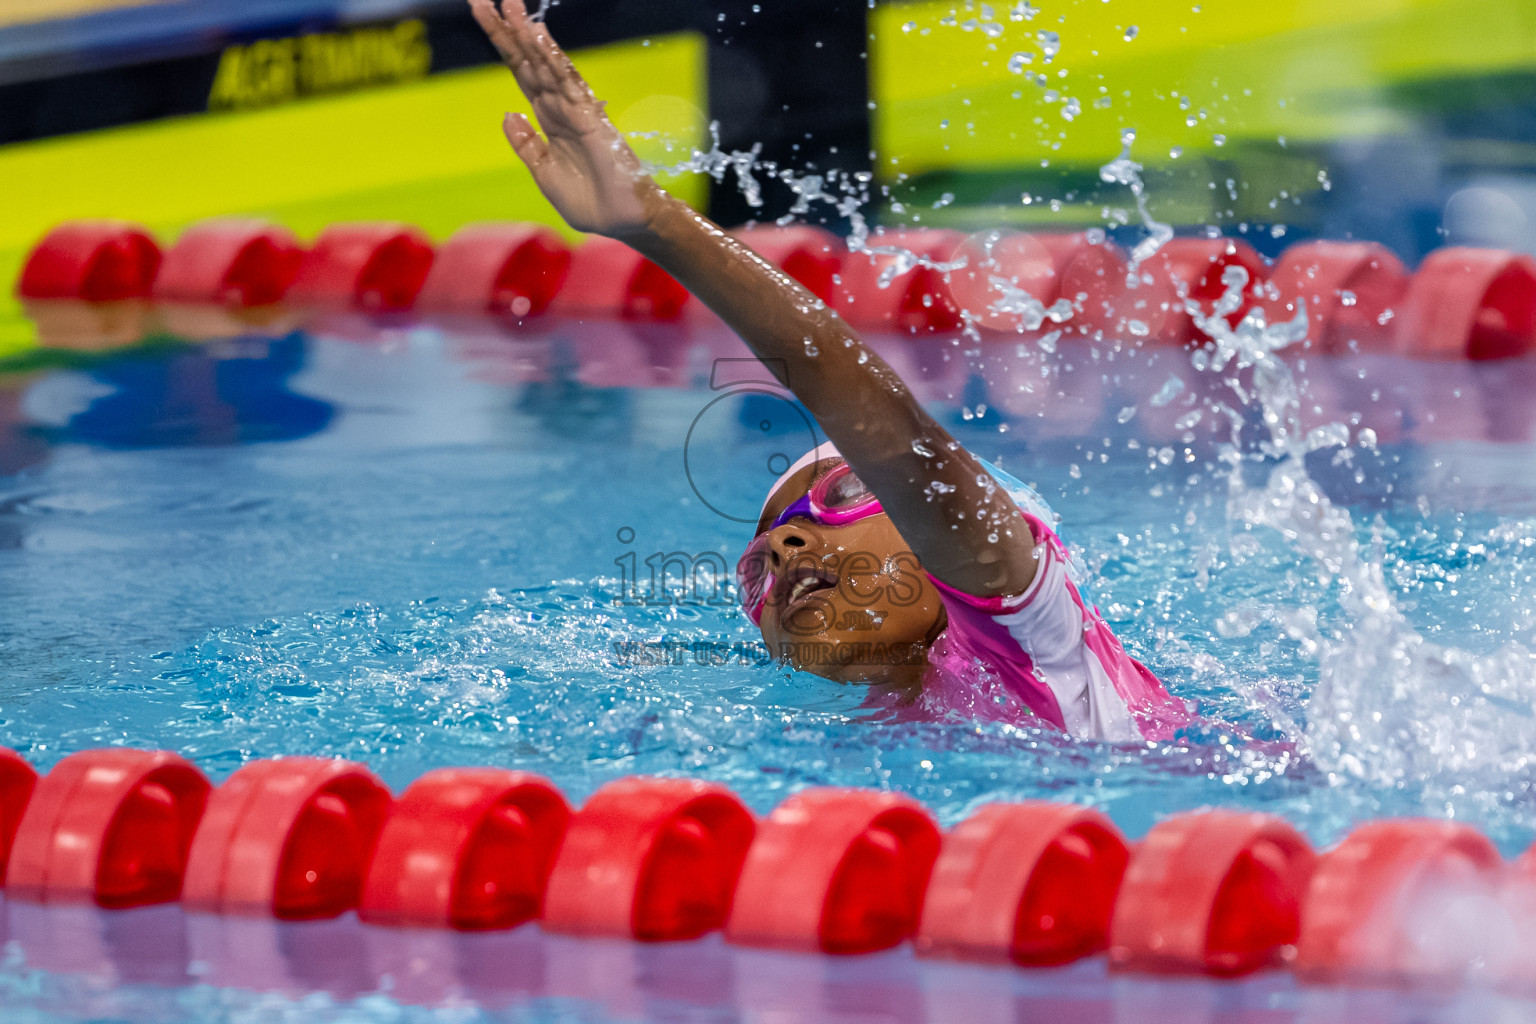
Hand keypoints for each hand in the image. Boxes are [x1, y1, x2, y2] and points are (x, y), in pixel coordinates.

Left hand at [469, 0, 658, 236]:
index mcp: (550, 120)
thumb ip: (528, 145)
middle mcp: (561, 108)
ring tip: (508, 4)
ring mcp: (576, 111)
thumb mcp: (546, 173)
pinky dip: (552, 59)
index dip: (504, 45)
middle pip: (528, 62)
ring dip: (527, 35)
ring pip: (546, 66)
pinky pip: (568, 83)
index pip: (522, 73)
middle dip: (506, 31)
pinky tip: (537, 34)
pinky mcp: (591, 119)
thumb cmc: (590, 202)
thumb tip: (509, 114)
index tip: (483, 14)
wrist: (623, 223)